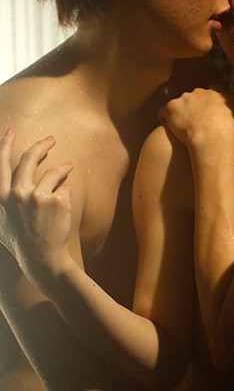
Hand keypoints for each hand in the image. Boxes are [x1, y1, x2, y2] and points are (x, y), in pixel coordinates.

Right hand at [0, 130, 73, 284]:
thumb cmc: (21, 242)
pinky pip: (66, 188)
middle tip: (51, 139)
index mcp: (2, 197)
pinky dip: (67, 192)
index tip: (10, 131)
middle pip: (29, 158)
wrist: (42, 259)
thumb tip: (5, 190)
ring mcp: (39, 196)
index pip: (2, 164)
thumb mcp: (2, 223)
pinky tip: (65, 206)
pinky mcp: (58, 201)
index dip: (5, 145)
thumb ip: (2, 204)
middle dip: (41, 145)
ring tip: (69, 166)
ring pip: (54, 172)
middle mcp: (18, 194)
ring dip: (64, 166)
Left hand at [159, 86, 233, 151]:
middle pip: (195, 96)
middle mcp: (199, 92)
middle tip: (198, 122)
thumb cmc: (232, 126)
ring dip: (181, 112)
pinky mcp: (171, 108)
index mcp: (216, 92)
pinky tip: (169, 127)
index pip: (212, 92)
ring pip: (180, 103)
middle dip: (195, 106)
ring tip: (184, 127)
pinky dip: (165, 117)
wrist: (212, 136)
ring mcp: (184, 99)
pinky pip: (163, 111)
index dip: (211, 103)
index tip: (212, 112)